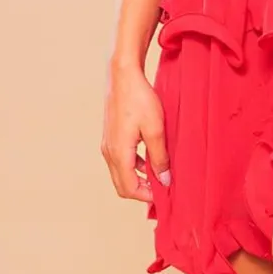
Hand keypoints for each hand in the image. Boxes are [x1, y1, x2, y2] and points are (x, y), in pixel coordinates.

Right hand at [101, 61, 169, 201]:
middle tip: (162, 189)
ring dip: (138, 179)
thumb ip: (159, 157)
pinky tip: (149, 158)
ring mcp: (107, 145)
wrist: (124, 76)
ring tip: (159, 174)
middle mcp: (109, 152)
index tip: (164, 194)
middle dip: (141, 191)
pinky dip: (134, 166)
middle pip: (122, 185)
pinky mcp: (110, 137)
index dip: (147, 196)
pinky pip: (120, 161)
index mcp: (119, 154)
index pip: (129, 188)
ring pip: (121, 173)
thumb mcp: (156, 129)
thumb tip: (164, 180)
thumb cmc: (139, 99)